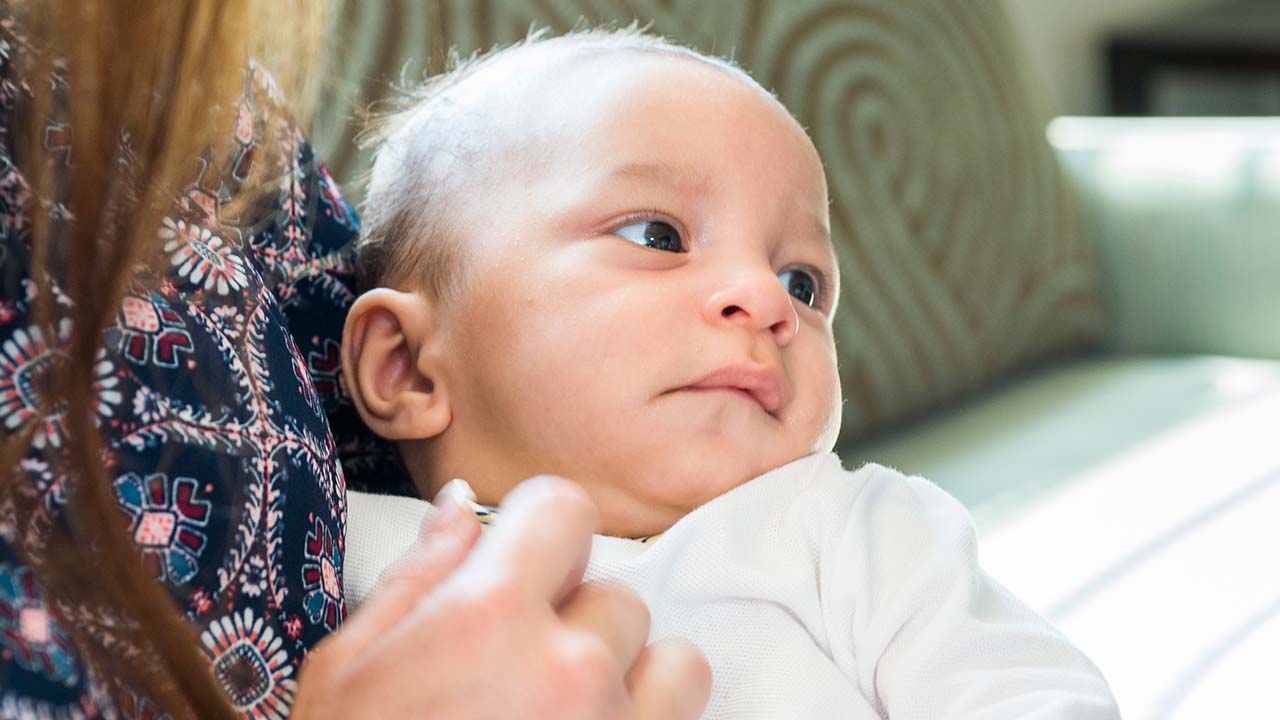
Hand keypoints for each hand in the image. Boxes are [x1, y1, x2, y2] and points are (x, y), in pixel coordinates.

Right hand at [292, 476, 710, 718]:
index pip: (566, 510)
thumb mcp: (346, 673)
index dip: (541, 532)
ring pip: (676, 664)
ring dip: (634, 684)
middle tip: (520, 681)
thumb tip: (460, 504)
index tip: (524, 566)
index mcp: (488, 618)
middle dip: (574, 625)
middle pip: (618, 596)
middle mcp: (571, 669)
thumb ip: (417, 578)